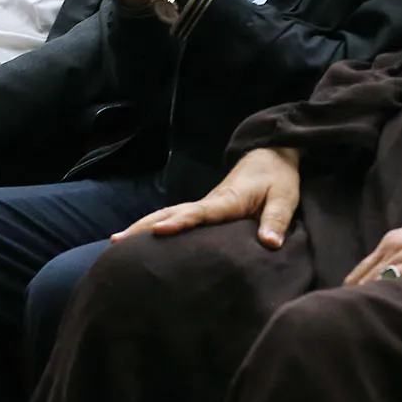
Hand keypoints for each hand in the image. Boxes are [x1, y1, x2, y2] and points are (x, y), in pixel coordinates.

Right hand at [117, 147, 301, 247]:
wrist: (270, 156)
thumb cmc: (279, 178)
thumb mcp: (286, 198)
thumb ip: (277, 220)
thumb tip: (269, 244)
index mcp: (228, 201)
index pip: (200, 213)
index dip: (179, 223)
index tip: (158, 232)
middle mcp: (210, 202)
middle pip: (171, 213)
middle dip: (144, 227)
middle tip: (116, 242)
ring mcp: (204, 206)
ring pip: (168, 214)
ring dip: (142, 226)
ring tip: (116, 243)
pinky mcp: (205, 211)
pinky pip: (176, 218)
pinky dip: (155, 226)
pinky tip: (141, 241)